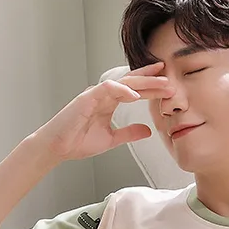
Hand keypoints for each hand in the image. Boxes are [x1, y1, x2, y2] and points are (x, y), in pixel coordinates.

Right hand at [35, 61, 171, 162]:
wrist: (58, 148)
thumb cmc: (78, 141)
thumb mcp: (111, 139)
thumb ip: (129, 133)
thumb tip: (147, 131)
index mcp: (109, 102)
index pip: (134, 89)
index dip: (151, 86)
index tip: (168, 86)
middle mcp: (104, 95)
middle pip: (132, 82)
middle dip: (152, 80)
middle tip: (171, 80)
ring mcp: (95, 94)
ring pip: (123, 81)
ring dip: (142, 82)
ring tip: (160, 84)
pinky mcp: (86, 98)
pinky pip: (107, 89)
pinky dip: (122, 90)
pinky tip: (135, 94)